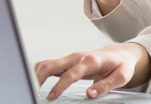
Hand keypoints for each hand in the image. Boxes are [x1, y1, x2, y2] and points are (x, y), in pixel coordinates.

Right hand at [34, 43, 150, 99]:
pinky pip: (48, 65)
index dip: (60, 85)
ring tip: (29, 89)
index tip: (52, 96)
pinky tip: (34, 83)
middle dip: (39, 78)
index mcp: (91, 60)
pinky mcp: (66, 62)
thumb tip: (90, 94)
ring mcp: (70, 58)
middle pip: (52, 65)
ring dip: (35, 75)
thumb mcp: (121, 77)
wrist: (121, 54)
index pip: (71, 73)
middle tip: (32, 92)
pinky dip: (38, 73)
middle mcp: (77, 57)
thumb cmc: (121, 65)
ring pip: (46, 64)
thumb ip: (106, 86)